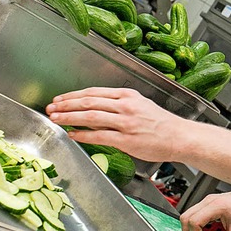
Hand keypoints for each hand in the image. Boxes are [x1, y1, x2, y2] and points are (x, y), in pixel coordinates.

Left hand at [45, 87, 188, 161]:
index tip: (60, 99)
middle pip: (89, 101)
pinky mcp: (127, 139)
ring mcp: (126, 122)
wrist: (179, 136)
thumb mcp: (141, 104)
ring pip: (91, 116)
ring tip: (56, 119)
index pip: (94, 91)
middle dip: (66, 104)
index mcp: (127, 95)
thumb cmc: (161, 123)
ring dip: (70, 117)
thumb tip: (96, 108)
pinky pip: (99, 135)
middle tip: (51, 108)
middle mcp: (125, 105)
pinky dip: (83, 134)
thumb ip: (119, 104)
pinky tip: (73, 134)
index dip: (73, 95)